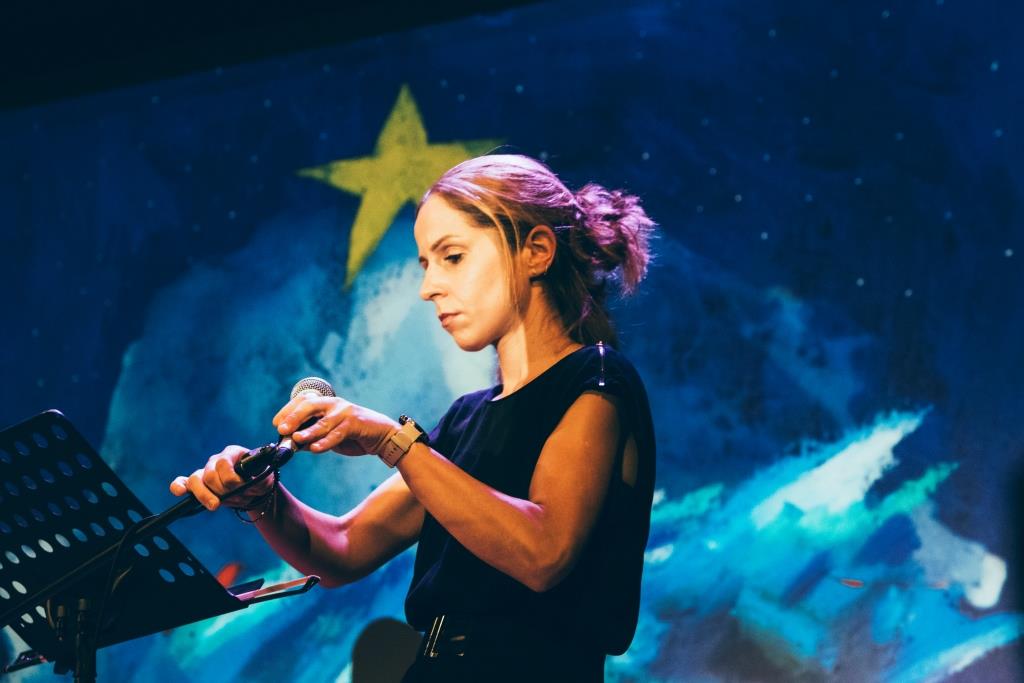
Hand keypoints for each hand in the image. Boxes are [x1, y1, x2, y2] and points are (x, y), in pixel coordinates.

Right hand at [169, 445, 273, 510]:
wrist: (255, 488)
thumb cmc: (259, 479)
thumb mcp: (265, 479)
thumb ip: (258, 482)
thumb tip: (248, 486)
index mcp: (232, 453)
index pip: (224, 463)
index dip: (232, 478)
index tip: (243, 486)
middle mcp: (216, 460)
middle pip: (210, 475)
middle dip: (223, 490)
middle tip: (237, 497)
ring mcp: (205, 471)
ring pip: (195, 480)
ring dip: (205, 495)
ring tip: (215, 505)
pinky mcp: (198, 483)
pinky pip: (183, 482)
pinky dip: (179, 487)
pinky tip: (180, 492)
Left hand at [273, 394, 398, 456]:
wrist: (381, 435)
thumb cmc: (352, 434)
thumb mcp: (329, 434)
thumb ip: (312, 436)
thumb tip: (291, 444)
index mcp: (326, 403)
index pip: (303, 401)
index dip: (288, 410)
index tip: (277, 424)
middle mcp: (334, 404)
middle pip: (310, 406)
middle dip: (294, 417)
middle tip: (282, 429)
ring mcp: (345, 412)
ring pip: (323, 422)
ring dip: (308, 431)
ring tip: (296, 439)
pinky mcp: (355, 424)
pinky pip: (337, 433)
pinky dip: (325, 442)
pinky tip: (315, 449)